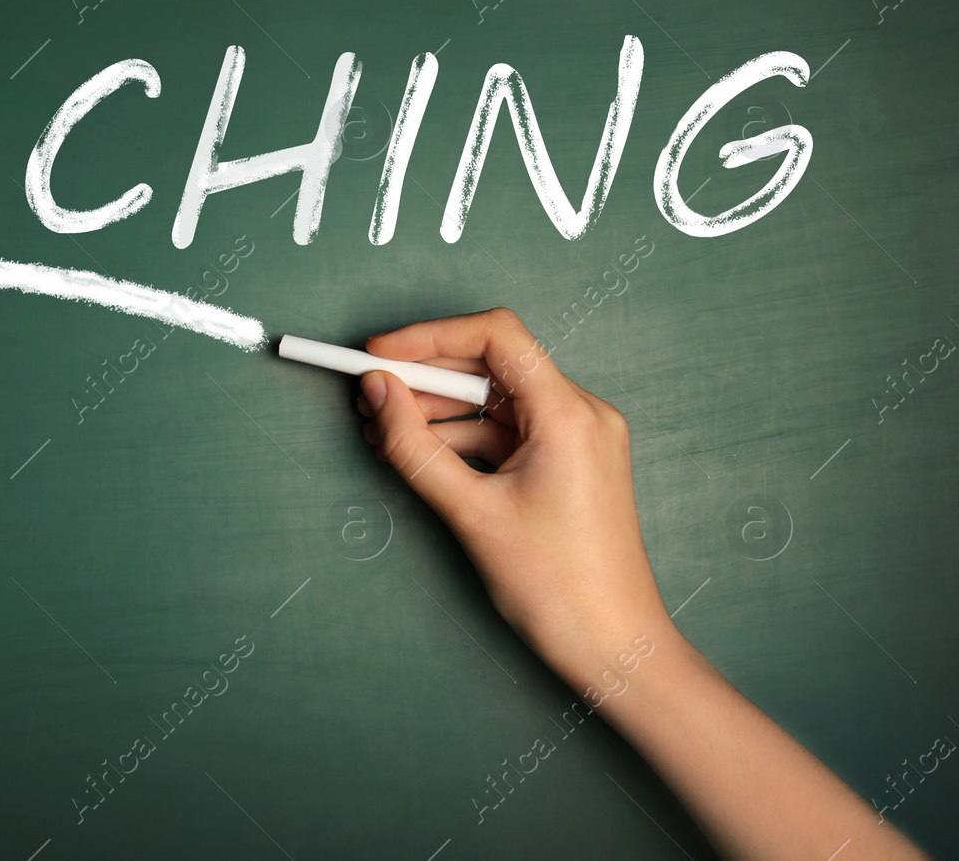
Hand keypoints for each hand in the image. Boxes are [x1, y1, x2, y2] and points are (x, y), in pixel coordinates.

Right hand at [355, 307, 670, 690]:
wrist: (615, 649)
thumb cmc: (557, 589)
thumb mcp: (471, 512)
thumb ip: (415, 445)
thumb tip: (378, 391)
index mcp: (569, 415)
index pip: (494, 336)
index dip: (428, 336)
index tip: (377, 353)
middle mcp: (582, 414)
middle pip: (492, 362)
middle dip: (424, 374)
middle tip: (369, 393)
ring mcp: (578, 439)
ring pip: (496, 399)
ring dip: (438, 408)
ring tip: (383, 430)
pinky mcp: (569, 463)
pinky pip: (508, 430)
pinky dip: (463, 437)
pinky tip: (419, 453)